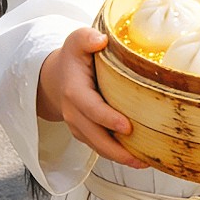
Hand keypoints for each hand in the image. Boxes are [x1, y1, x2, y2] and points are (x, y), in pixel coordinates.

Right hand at [36, 27, 146, 168]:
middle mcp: (74, 113)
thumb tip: (101, 40)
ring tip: (144, 162)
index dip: (108, 119)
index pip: (90, 108)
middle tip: (140, 157)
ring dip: (119, 157)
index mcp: (74, 91)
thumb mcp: (77, 41)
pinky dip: (116, 155)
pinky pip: (100, 147)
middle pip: (94, 136)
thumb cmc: (73, 58)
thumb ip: (86, 38)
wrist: (56, 77)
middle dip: (116, 150)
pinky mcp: (85, 133)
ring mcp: (79, 126)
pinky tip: (137, 157)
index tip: (127, 127)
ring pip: (97, 146)